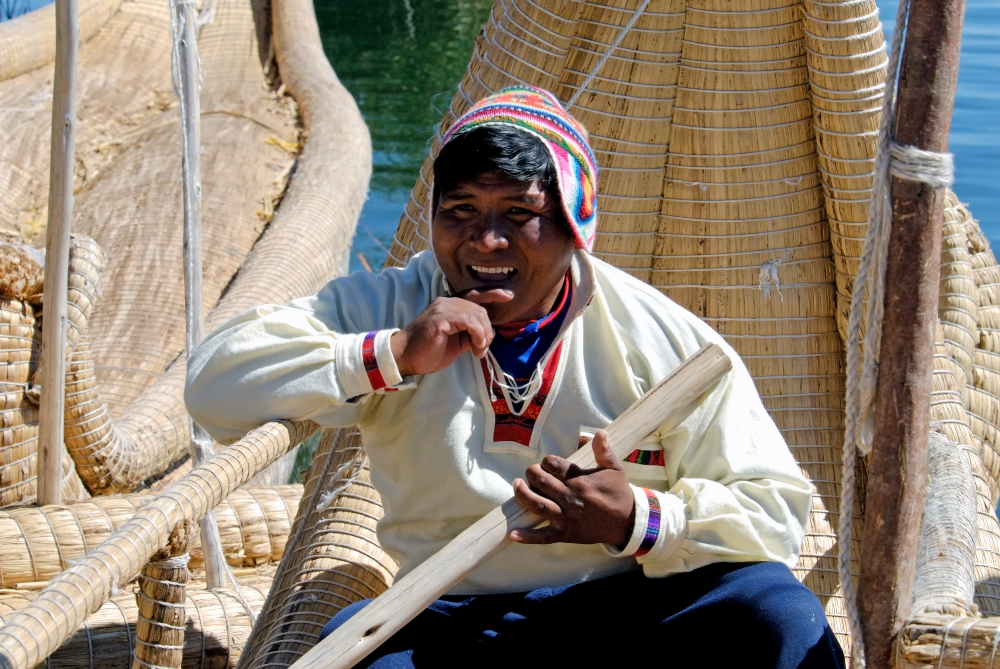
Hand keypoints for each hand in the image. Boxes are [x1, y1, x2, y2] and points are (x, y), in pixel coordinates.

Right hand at [390, 291, 511, 376]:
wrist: (406, 357)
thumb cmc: (429, 351)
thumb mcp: (456, 341)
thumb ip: (470, 333)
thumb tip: (488, 334)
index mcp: (449, 305)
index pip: (474, 294)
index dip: (492, 293)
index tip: (509, 295)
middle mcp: (446, 301)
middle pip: (480, 308)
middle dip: (487, 330)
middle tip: (481, 348)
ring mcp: (443, 307)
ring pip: (477, 314)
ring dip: (483, 335)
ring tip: (477, 351)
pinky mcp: (441, 317)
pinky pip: (470, 322)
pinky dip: (478, 335)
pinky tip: (474, 347)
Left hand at [509, 430, 635, 546]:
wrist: (628, 523)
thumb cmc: (618, 493)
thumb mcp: (614, 469)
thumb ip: (604, 451)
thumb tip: (600, 432)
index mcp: (581, 481)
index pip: (553, 465)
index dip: (547, 462)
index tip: (547, 464)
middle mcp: (571, 498)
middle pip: (542, 482)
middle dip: (532, 474)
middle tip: (531, 472)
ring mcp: (567, 518)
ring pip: (538, 505)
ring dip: (523, 494)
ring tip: (517, 485)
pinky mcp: (566, 535)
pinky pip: (543, 537)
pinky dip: (527, 537)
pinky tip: (512, 533)